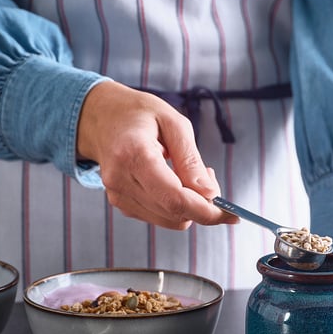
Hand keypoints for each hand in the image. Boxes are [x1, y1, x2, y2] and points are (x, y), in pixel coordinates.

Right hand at [77, 80, 236, 228]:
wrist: (101, 117)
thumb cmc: (139, 114)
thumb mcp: (174, 123)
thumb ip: (191, 161)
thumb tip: (210, 194)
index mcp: (133, 155)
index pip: (174, 198)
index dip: (206, 211)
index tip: (231, 214)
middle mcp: (120, 180)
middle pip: (174, 213)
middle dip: (203, 205)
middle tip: (209, 175)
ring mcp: (117, 194)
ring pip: (169, 219)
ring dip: (189, 205)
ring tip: (189, 173)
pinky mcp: (120, 203)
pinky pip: (159, 216)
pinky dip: (175, 205)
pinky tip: (174, 181)